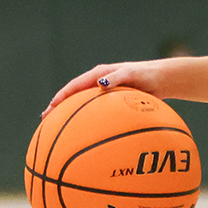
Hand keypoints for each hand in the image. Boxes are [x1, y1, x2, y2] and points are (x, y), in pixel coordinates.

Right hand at [43, 60, 165, 116]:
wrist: (162, 79)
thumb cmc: (147, 75)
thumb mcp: (132, 74)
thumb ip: (116, 78)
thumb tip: (100, 83)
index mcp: (100, 73)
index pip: (74, 86)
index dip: (61, 97)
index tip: (50, 108)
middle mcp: (98, 82)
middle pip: (73, 96)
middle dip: (58, 107)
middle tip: (44, 120)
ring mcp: (103, 92)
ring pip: (81, 104)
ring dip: (68, 114)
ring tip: (56, 128)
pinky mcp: (111, 101)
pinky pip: (94, 111)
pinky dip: (85, 119)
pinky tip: (82, 133)